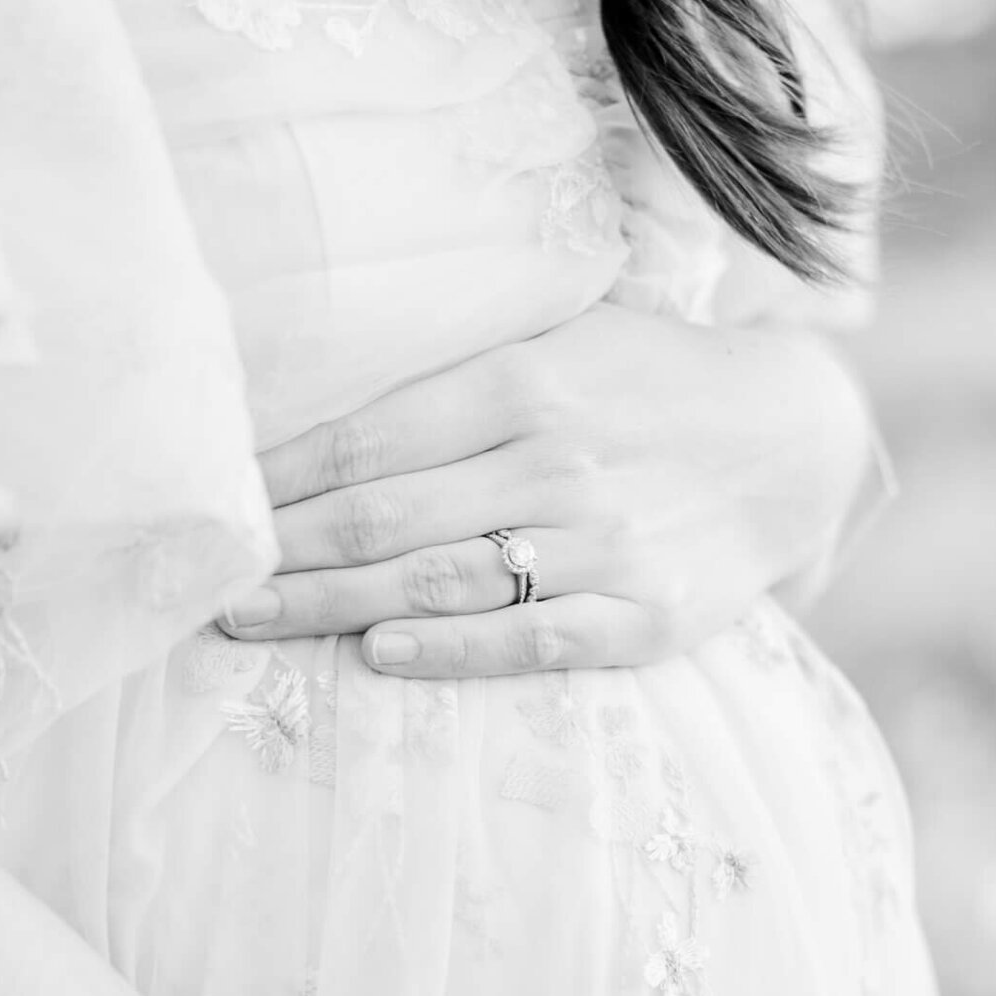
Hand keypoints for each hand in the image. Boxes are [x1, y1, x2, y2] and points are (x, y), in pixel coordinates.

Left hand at [221, 307, 873, 675]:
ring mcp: (606, 543)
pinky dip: (455, 651)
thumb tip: (312, 411)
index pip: (366, 438)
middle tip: (200, 580)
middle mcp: (557, 460)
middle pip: (383, 516)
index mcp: (524, 380)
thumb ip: (453, 374)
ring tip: (252, 622)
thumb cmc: (644, 386)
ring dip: (333, 607)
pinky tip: (382, 656)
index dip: (276, 481)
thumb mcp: (561, 339)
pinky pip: (536, 641)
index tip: (207, 508)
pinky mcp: (649, 615)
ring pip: (441, 581)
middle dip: (280, 554)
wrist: (795, 443)